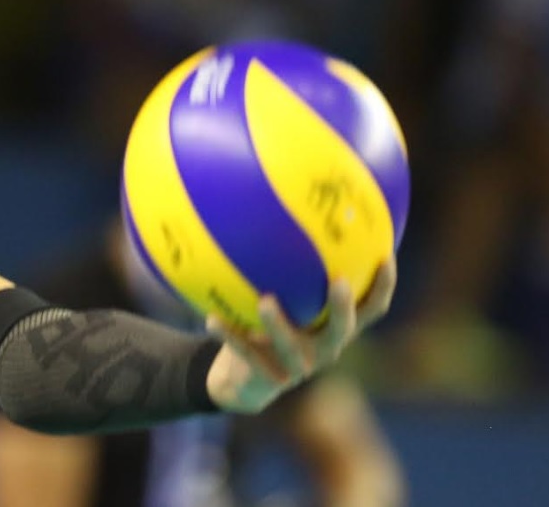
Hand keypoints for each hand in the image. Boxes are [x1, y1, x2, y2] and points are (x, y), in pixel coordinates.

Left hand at [204, 257, 396, 413]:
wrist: (244, 382)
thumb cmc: (269, 327)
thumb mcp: (288, 304)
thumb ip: (295, 274)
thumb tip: (294, 216)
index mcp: (334, 329)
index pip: (371, 309)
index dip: (383, 285)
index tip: (386, 253)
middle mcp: (324, 349)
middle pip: (342, 330)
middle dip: (343, 307)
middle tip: (338, 281)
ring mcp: (297, 367)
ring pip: (290, 347)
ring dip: (278, 325)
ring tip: (265, 301)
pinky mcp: (267, 378)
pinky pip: (245, 352)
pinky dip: (228, 335)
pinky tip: (211, 318)